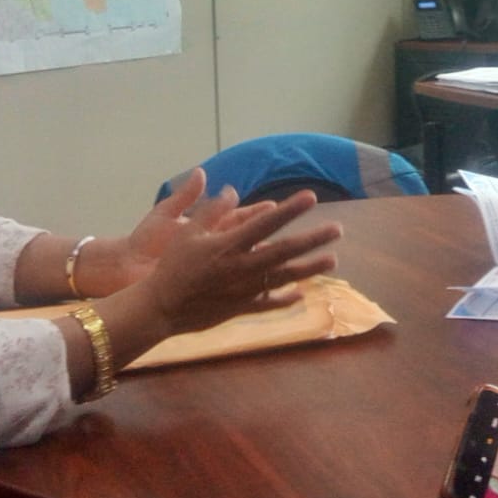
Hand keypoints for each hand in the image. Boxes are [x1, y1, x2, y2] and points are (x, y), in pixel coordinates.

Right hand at [139, 172, 341, 335]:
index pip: (266, 223)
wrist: (160, 308)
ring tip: (332, 260)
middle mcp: (242, 267)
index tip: (311, 197)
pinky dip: (287, 298)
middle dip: (313, 239)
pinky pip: (270, 303)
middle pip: (285, 250)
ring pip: (285, 277)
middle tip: (337, 230)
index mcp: (229, 245)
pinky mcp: (242, 309)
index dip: (290, 209)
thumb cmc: (172, 266)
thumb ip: (212, 211)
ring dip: (310, 268)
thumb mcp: (187, 233)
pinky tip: (301, 294)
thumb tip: (231, 188)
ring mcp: (245, 290)